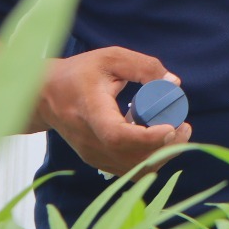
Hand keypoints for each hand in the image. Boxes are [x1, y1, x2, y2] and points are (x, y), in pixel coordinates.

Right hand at [31, 46, 191, 176]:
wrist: (45, 96)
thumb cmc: (79, 73)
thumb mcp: (111, 59)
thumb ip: (144, 67)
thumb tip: (174, 83)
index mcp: (91, 112)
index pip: (117, 136)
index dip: (147, 137)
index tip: (171, 127)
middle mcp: (90, 140)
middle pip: (131, 158)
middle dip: (166, 147)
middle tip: (184, 126)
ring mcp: (93, 155)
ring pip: (134, 169)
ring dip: (161, 154)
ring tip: (175, 130)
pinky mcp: (98, 161)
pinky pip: (129, 169)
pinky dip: (150, 159)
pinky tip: (157, 139)